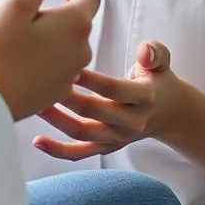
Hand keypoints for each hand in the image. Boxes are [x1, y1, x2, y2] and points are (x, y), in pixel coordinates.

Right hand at [0, 0, 99, 121]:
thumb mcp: (17, 1)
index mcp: (75, 25)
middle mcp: (82, 51)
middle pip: (79, 22)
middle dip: (58, 14)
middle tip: (26, 16)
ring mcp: (71, 76)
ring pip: (69, 46)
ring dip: (52, 38)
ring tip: (20, 40)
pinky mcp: (57, 93)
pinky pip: (58, 69)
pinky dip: (44, 61)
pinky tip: (19, 63)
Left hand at [34, 40, 182, 158]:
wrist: (170, 112)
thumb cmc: (157, 78)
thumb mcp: (161, 61)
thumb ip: (155, 52)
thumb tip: (145, 52)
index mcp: (143, 97)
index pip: (114, 89)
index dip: (91, 80)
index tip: (68, 67)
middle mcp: (131, 121)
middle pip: (93, 112)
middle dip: (65, 97)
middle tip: (40, 80)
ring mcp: (118, 137)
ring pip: (82, 132)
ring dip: (56, 120)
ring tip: (34, 104)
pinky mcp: (107, 146)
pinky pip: (81, 153)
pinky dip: (58, 150)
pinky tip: (37, 142)